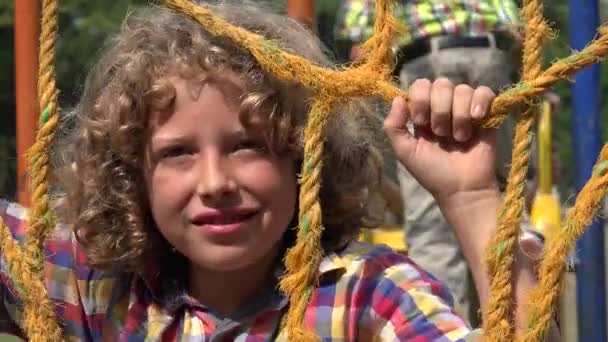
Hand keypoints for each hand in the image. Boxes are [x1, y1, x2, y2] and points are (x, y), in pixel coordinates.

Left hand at [383, 78, 498, 205]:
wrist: (462, 188)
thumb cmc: (433, 172)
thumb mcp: (405, 151)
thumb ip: (393, 126)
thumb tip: (397, 98)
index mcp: (423, 112)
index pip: (420, 85)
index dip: (420, 99)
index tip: (421, 122)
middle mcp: (444, 106)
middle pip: (441, 84)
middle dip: (440, 109)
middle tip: (441, 133)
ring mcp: (466, 108)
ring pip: (462, 89)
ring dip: (458, 114)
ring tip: (459, 137)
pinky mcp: (488, 113)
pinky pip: (485, 92)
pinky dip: (480, 102)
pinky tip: (476, 119)